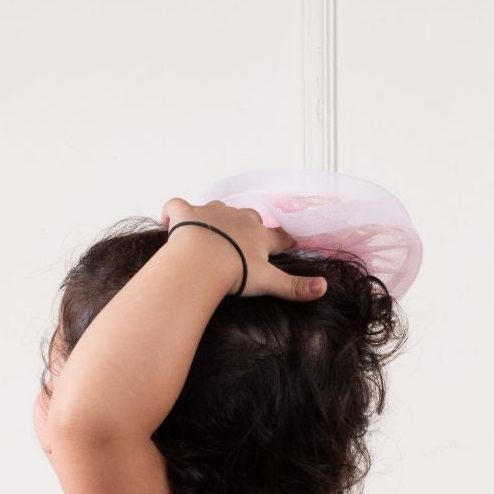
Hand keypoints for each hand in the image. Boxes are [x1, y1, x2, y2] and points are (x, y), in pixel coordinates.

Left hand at [160, 197, 327, 302]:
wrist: (201, 262)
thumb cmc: (234, 273)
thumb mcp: (268, 282)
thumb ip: (295, 287)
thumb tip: (324, 288)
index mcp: (259, 235)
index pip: (278, 236)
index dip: (285, 242)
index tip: (288, 246)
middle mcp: (239, 218)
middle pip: (251, 218)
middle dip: (251, 227)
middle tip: (245, 242)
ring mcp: (212, 213)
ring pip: (219, 209)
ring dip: (218, 218)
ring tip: (213, 233)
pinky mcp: (186, 214)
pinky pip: (177, 205)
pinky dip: (173, 211)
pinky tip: (169, 221)